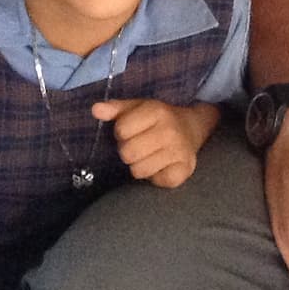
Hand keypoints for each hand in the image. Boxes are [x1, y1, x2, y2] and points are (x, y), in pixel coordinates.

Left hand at [92, 98, 216, 187]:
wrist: (192, 128)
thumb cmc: (158, 119)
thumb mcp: (137, 108)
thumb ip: (115, 108)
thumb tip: (95, 109)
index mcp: (157, 111)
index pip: (121, 130)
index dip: (121, 133)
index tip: (132, 131)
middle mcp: (170, 131)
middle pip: (128, 153)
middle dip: (128, 151)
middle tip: (140, 145)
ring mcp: (179, 151)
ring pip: (138, 170)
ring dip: (140, 166)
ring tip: (149, 155)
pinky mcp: (184, 170)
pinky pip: (156, 181)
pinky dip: (155, 177)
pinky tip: (161, 165)